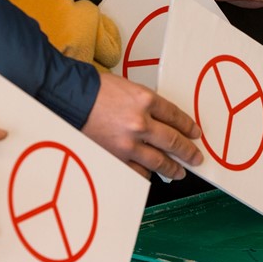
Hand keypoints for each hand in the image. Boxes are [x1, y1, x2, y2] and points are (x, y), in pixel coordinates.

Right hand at [81, 73, 202, 179]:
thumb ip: (147, 105)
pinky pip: (138, 171)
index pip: (176, 116)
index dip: (189, 127)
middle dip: (188, 152)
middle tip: (196, 158)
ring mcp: (128, 143)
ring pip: (159, 161)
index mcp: (145, 100)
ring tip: (179, 172)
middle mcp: (140, 123)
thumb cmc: (94, 91)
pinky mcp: (115, 157)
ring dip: (172, 168)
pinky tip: (151, 173)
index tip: (195, 134)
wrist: (67, 99)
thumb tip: (164, 122)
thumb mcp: (128, 88)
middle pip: (173, 141)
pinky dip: (147, 173)